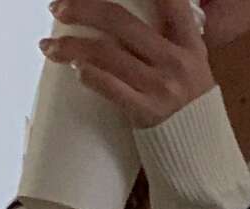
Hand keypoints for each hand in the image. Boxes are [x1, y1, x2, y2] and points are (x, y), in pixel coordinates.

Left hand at [39, 0, 215, 128]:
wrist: (201, 153)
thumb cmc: (192, 108)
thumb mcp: (194, 67)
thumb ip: (172, 40)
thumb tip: (131, 19)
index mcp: (189, 44)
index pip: (170, 1)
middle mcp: (175, 61)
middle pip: (120, 20)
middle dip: (82, 8)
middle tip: (58, 9)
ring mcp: (160, 87)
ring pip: (105, 53)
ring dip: (70, 46)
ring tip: (48, 47)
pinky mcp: (146, 112)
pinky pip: (109, 86)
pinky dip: (87, 74)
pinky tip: (75, 68)